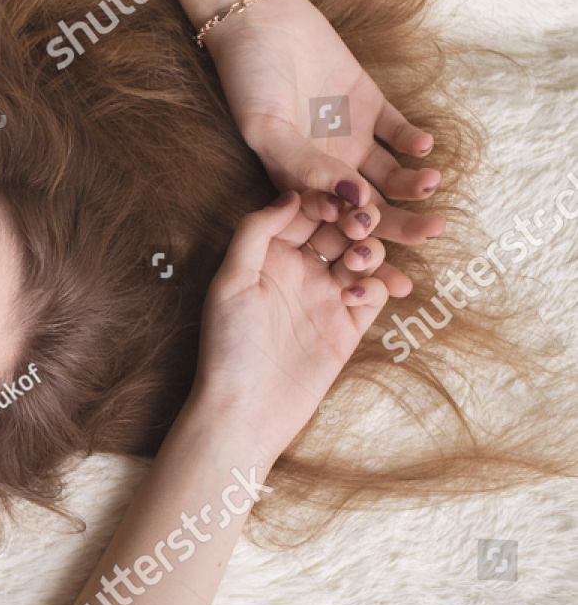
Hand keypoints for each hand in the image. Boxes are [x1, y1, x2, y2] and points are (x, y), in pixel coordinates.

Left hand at [191, 191, 389, 459]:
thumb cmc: (228, 346)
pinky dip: (376, 285)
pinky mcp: (349, 325)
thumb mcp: (231, 282)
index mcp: (268, 254)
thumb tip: (290, 194)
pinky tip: (357, 294)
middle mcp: (299, 270)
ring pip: (363, 255)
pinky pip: (375, 292)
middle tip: (361, 222)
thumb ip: (256, 233)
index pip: (304, 211)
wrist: (246, 411)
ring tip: (358, 259)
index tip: (333, 202)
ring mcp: (327, 296)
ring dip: (369, 250)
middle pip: (339, 228)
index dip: (322, 201)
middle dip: (354, 219)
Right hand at [204, 0, 445, 247]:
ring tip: (429, 182)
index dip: (358, 245)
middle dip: (402, 225)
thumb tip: (353, 200)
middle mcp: (326, 169)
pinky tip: (421, 145)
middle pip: (372, 209)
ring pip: (392, 176)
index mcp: (295, 184)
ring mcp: (350, 138)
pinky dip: (413, 142)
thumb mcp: (265, 128)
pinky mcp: (371, 106)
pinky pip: (400, 134)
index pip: (333, 227)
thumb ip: (303, 166)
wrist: (261, 19)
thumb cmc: (249, 79)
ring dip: (413, 185)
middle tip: (433, 231)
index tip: (381, 258)